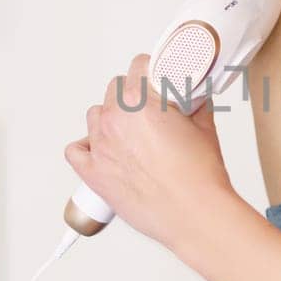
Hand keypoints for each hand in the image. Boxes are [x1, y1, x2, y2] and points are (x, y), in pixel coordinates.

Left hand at [64, 52, 240, 252]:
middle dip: (133, 96)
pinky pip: (75, 151)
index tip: (156, 77)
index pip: (138, 66)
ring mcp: (101, 146)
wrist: (195, 214)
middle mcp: (115, 119)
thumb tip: (192, 97)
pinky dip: (86, 147)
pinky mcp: (94, 173)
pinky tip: (102, 150)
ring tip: (131, 132)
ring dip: (110, 118)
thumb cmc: (199, 176)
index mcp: (140, 101)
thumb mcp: (204, 125)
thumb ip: (195, 103)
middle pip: (115, 89)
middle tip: (152, 110)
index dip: (151, 70)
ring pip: (95, 114)